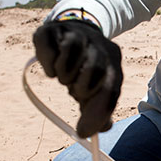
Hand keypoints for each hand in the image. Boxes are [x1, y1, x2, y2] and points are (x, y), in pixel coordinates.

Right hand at [32, 19, 122, 136]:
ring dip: (63, 75)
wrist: (71, 29)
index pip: (110, 88)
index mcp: (112, 60)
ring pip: (69, 60)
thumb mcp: (98, 86)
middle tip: (73, 90)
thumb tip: (103, 128)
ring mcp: (75, 34)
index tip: (83, 132)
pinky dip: (48, 63)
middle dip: (80, 89)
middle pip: (93, 71)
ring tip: (64, 74)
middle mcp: (97, 44)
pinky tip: (52, 64)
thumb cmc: (86, 65)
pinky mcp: (51, 30)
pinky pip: (48, 50)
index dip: (97, 113)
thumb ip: (101, 108)